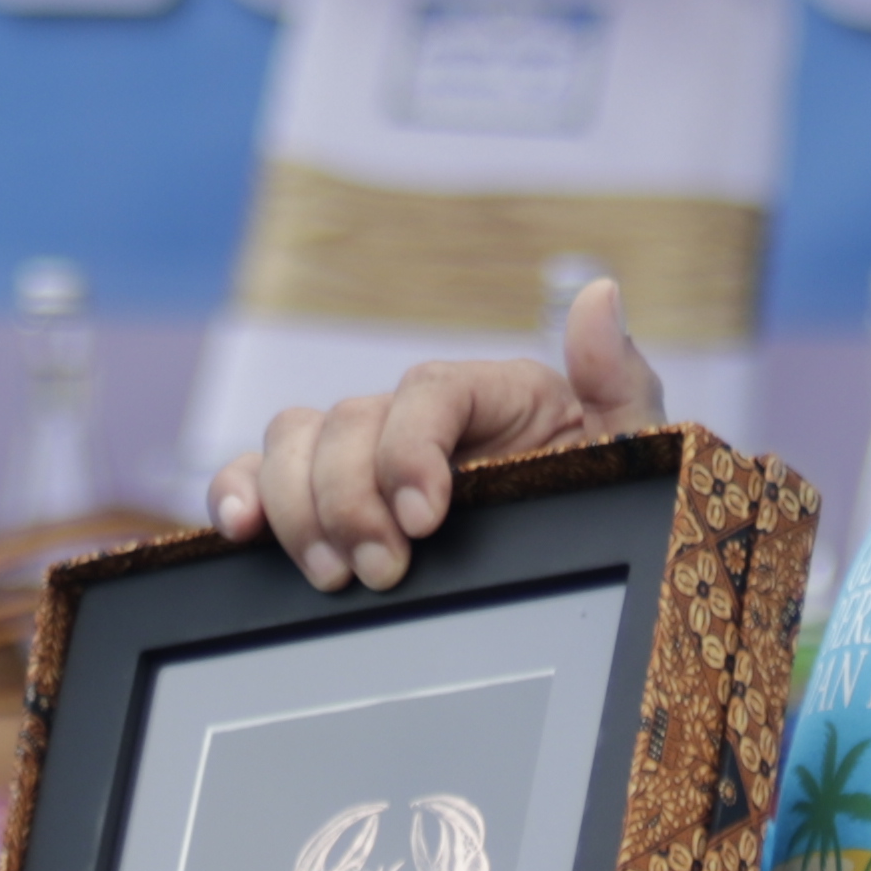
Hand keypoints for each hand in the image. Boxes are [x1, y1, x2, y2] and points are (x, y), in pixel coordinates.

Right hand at [208, 276, 662, 594]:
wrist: (580, 571)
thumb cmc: (607, 503)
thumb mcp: (632, 451)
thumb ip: (618, 381)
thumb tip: (599, 294)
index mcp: (491, 395)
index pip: (425, 390)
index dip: (411, 449)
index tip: (426, 518)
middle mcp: (417, 418)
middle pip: (347, 421)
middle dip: (352, 500)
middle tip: (382, 572)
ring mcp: (366, 459)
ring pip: (294, 443)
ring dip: (298, 508)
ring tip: (333, 576)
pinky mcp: (326, 503)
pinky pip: (258, 479)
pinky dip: (237, 494)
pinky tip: (241, 534)